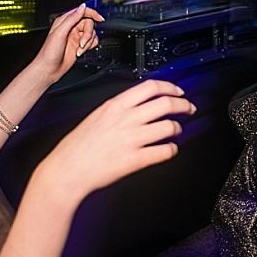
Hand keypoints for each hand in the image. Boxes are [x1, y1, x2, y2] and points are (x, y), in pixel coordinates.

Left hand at [34, 4, 103, 85]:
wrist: (50, 68)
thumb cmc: (49, 52)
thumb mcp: (59, 32)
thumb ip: (72, 18)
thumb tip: (82, 7)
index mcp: (65, 21)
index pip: (82, 11)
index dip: (92, 13)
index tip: (99, 19)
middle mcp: (71, 27)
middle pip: (89, 24)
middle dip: (88, 34)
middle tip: (82, 42)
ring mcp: (76, 37)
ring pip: (92, 33)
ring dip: (88, 42)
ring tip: (79, 49)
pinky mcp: (80, 45)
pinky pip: (92, 42)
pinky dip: (89, 47)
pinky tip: (80, 51)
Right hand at [36, 79, 193, 208]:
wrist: (67, 169)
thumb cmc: (78, 146)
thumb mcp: (97, 116)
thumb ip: (118, 109)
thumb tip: (139, 105)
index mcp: (115, 105)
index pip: (151, 87)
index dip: (170, 87)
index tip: (178, 91)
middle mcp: (126, 119)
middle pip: (165, 103)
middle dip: (183, 104)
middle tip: (188, 108)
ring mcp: (132, 139)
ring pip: (169, 126)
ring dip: (178, 128)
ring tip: (177, 130)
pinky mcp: (136, 159)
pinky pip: (164, 151)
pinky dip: (172, 150)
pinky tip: (170, 149)